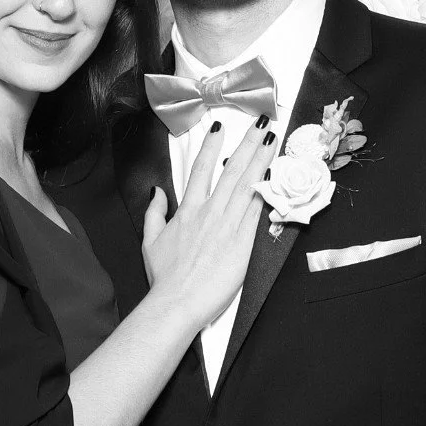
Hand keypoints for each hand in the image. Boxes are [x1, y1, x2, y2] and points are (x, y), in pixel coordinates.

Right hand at [140, 117, 272, 325]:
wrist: (177, 302)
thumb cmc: (164, 278)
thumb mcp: (150, 241)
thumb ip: (155, 213)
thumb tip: (156, 192)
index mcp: (188, 211)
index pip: (201, 170)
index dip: (211, 146)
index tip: (220, 127)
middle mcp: (210, 213)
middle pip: (231, 171)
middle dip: (246, 144)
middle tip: (260, 123)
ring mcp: (228, 226)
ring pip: (248, 185)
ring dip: (261, 160)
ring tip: (272, 140)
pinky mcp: (244, 243)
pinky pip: (258, 211)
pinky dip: (266, 191)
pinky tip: (275, 175)